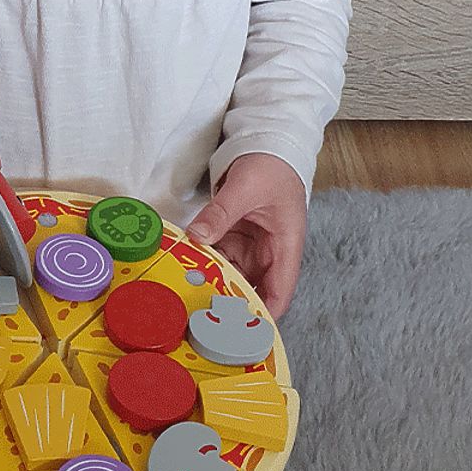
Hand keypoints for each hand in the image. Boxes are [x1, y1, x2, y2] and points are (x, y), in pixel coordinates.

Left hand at [185, 153, 305, 318]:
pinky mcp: (235, 232)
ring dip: (212, 280)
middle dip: (228, 300)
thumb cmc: (270, 165)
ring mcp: (251, 243)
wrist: (268, 140)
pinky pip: (220, 252)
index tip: (237, 331)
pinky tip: (186, 266)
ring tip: (187, 294)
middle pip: (251, 286)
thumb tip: (197, 237)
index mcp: (285, 246)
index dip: (261, 315)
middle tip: (198, 314)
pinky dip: (206, 259)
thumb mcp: (245, 188)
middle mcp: (269, 251)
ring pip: (231, 271)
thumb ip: (221, 214)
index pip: (278, 293)